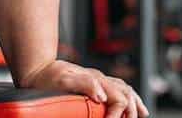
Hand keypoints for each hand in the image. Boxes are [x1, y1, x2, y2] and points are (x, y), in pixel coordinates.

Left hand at [22, 59, 147, 117]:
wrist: (38, 68)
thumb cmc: (47, 76)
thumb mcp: (62, 79)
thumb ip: (84, 84)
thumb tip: (102, 96)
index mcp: (96, 80)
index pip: (118, 98)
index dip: (118, 114)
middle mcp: (100, 79)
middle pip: (126, 94)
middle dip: (132, 111)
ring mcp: (99, 80)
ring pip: (125, 89)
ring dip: (135, 102)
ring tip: (143, 113)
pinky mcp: (95, 83)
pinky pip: (118, 88)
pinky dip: (128, 96)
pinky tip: (129, 102)